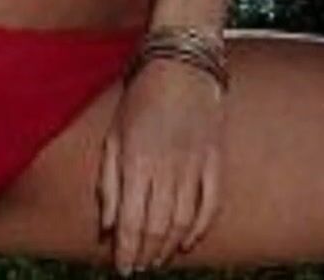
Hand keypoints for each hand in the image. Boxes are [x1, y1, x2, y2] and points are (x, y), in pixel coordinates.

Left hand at [98, 56, 225, 274]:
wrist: (182, 64)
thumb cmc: (140, 97)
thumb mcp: (113, 135)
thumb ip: (108, 183)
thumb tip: (107, 226)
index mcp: (137, 162)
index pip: (131, 222)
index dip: (127, 251)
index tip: (123, 269)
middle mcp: (167, 168)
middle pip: (157, 227)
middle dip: (146, 254)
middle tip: (139, 267)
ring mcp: (194, 165)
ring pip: (183, 221)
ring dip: (169, 246)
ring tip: (158, 259)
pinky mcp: (215, 159)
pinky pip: (211, 204)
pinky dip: (200, 228)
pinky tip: (188, 242)